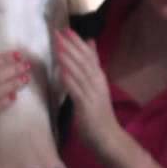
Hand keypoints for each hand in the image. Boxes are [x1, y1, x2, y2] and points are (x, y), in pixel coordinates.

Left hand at [53, 28, 119, 155]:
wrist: (108, 137)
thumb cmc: (99, 113)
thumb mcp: (96, 85)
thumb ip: (92, 65)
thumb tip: (89, 42)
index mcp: (98, 77)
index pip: (88, 55)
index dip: (77, 42)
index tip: (66, 29)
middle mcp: (97, 82)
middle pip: (83, 60)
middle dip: (70, 46)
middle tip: (58, 32)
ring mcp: (92, 93)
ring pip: (79, 72)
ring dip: (68, 58)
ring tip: (58, 46)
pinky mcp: (86, 106)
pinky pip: (76, 90)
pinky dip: (69, 79)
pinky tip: (61, 71)